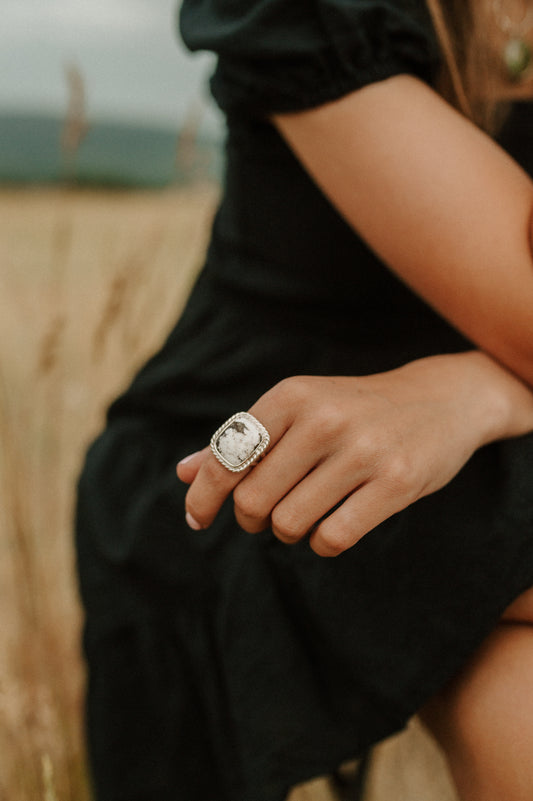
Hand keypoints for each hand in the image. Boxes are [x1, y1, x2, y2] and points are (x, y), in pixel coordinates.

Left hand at [177, 352, 532, 555]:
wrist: (440, 399)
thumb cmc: (354, 409)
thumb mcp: (298, 410)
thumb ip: (241, 440)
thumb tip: (182, 473)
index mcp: (292, 395)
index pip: (226, 457)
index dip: (203, 496)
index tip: (197, 519)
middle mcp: (324, 419)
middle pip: (253, 500)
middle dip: (251, 518)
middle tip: (265, 514)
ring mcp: (363, 451)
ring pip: (289, 524)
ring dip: (288, 531)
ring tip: (303, 514)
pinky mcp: (396, 483)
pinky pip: (332, 538)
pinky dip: (322, 545)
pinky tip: (331, 527)